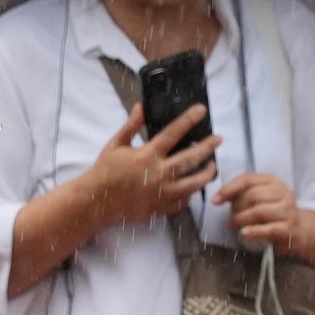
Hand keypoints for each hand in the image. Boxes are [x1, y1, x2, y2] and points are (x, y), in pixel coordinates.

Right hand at [82, 102, 218, 232]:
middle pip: (190, 159)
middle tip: (218, 139)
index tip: (201, 110)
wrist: (96, 202)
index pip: (173, 133)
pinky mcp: (160, 208)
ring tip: (212, 165)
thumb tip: (141, 106)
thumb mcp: (115, 145)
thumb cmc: (105, 171)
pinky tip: (194, 186)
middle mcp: (157, 174)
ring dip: (206, 174)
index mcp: (146, 156)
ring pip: (193, 184)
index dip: (188, 120)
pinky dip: (191, 193)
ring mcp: (161, 193)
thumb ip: (131, 126)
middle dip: (207, 147)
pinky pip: (183, 201)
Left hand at [222, 172, 314, 274]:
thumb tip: (221, 196)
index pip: (248, 179)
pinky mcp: (289, 228)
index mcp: (273, 182)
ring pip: (259, 211)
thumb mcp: (262, 198)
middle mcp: (283, 193)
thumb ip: (244, 194)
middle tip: (230, 218)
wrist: (299, 230)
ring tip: (234, 225)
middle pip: (253, 195)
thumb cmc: (274, 213)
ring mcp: (288, 210)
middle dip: (236, 208)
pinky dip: (254, 231)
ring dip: (242, 219)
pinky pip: (269, 229)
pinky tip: (244, 233)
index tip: (216, 200)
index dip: (230, 189)